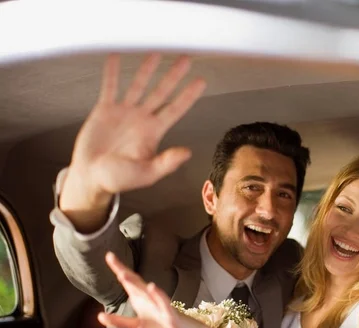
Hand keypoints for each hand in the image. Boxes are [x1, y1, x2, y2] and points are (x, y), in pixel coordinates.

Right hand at [60, 54, 205, 221]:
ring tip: (156, 52)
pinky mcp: (105, 110)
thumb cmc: (119, 179)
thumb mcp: (146, 174)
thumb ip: (166, 163)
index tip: (201, 81)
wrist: (92, 177)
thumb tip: (187, 153)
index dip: (188, 95)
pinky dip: (113, 72)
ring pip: (138, 85)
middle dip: (174, 75)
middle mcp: (142, 118)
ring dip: (147, 69)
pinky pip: (110, 87)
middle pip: (161, 92)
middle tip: (186, 58)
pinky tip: (117, 56)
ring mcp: (124, 112)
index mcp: (154, 132)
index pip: (175, 109)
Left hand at [98, 252, 188, 327]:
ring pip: (147, 291)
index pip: (129, 281)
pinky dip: (158, 295)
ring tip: (122, 274)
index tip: (108, 255)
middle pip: (135, 282)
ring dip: (135, 282)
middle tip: (110, 257)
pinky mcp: (170, 315)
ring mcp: (160, 305)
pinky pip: (163, 304)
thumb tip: (99, 316)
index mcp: (141, 298)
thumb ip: (119, 322)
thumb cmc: (160, 326)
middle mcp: (150, 297)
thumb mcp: (137, 327)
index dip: (118, 268)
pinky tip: (151, 287)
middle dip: (123, 271)